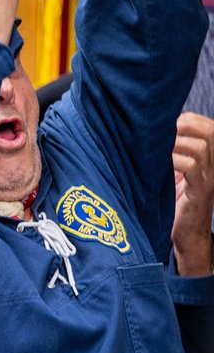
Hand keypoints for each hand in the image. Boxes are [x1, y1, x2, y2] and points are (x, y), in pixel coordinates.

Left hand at [172, 112, 213, 275]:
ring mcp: (209, 177)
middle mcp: (212, 164)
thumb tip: (145, 131)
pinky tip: (158, 163)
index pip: (206, 125)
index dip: (187, 118)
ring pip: (201, 146)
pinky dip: (174, 160)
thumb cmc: (173, 201)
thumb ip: (168, 152)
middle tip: (158, 133)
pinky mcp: (200, 191)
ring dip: (175, 142)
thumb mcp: (172, 171)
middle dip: (182, 125)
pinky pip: (192, 167)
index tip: (164, 124)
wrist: (187, 234)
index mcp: (207, 157)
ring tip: (156, 149)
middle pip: (208, 131)